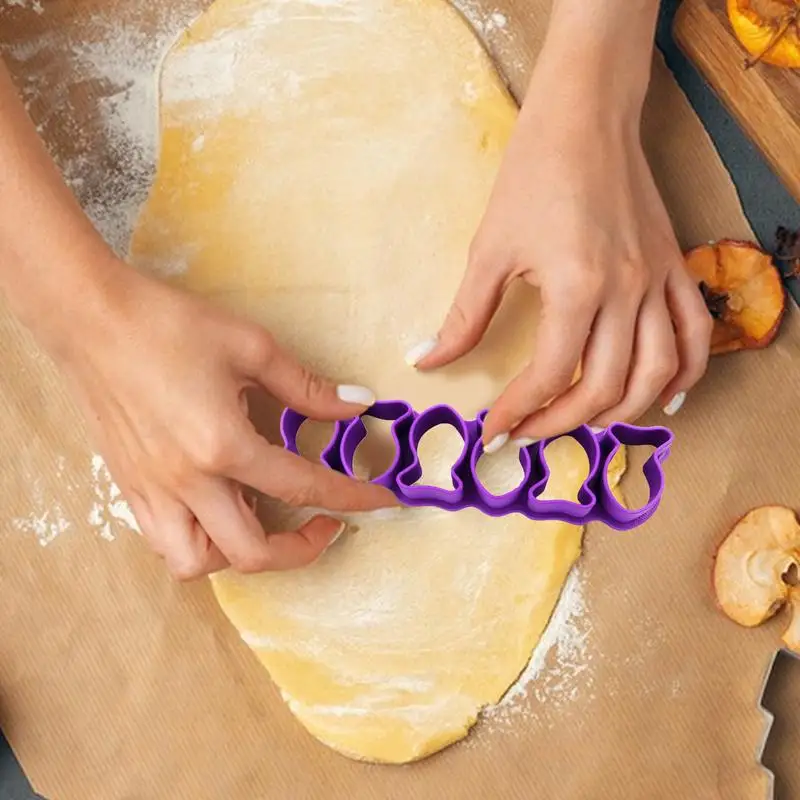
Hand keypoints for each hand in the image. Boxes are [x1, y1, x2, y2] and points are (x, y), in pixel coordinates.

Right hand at [52, 259, 395, 579]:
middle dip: (300, 550)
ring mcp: (151, 492)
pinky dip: (199, 542)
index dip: (351, 497)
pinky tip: (217, 508)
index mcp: (222, 445)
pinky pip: (164, 542)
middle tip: (325, 523)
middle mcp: (186, 482)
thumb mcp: (251, 347)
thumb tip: (358, 405)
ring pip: (197, 563)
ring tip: (262, 519)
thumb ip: (306, 386)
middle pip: (250, 552)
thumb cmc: (169, 325)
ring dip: (240, 554)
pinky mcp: (128, 488)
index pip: (302, 487)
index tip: (383, 502)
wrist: (91, 318)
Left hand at [408, 66, 711, 448]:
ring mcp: (658, 280)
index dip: (516, 411)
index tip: (493, 430)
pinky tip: (662, 398)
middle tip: (529, 432)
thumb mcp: (489, 249)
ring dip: (623, 411)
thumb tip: (428, 360)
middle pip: (605, 385)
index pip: (548, 374)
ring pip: (657, 371)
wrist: (585, 118)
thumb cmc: (532, 175)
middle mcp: (626, 291)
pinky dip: (684, 373)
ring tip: (586, 424)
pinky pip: (694, 333)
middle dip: (562, 422)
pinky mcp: (674, 267)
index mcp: (575, 287)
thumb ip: (464, 316)